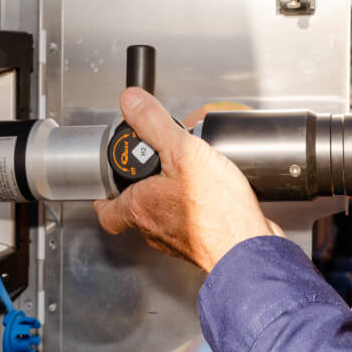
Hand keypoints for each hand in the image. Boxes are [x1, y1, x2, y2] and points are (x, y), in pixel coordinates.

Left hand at [94, 88, 282, 271]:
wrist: (249, 249)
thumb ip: (155, 124)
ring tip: (186, 177)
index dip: (103, 197)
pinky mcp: (205, 244)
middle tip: (151, 169)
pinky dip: (198, 210)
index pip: (106, 210)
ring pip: (164, 219)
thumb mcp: (183, 152)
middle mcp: (156, 229)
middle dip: (142, 189)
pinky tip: (215, 196)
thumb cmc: (217, 212)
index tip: (106, 185)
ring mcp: (180, 241)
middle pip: (136, 211)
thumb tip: (131, 102)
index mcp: (141, 207)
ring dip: (170, 200)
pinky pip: (194, 225)